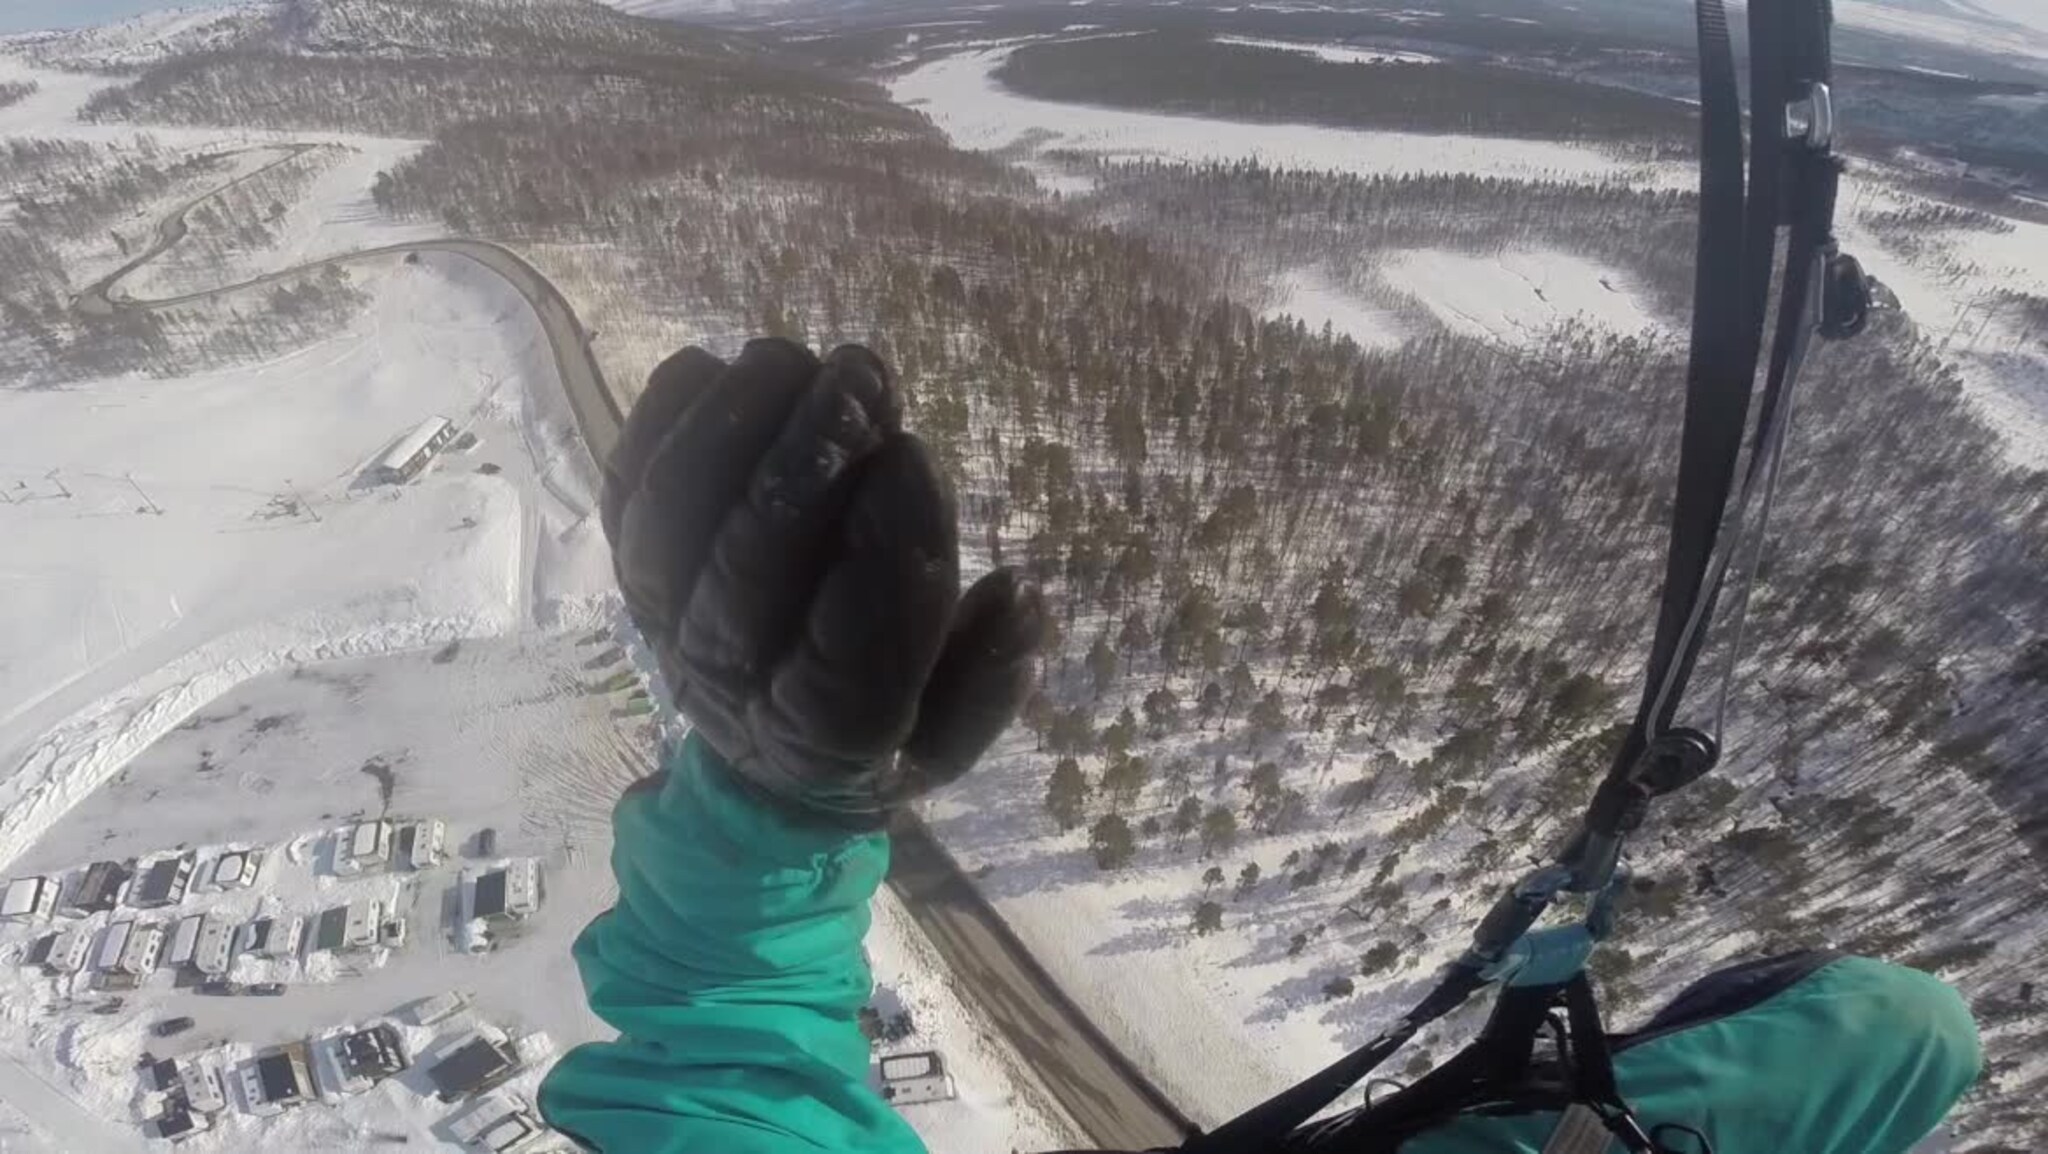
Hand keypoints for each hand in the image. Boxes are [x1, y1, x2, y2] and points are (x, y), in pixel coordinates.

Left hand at [603, 338, 1041, 826]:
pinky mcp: (630, 568)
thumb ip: (987, 679)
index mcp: (825, 737)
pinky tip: (714, 369)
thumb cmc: (880, 735)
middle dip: (808, 459)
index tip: (917, 456)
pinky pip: (625, 490)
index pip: (854, 647)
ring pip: (673, 520)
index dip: (887, 545)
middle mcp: (731, 680)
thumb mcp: (951, 739)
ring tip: (791, 359)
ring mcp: (667, 619)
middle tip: (863, 378)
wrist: (762, 763)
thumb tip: (1022, 598)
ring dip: (729, 426)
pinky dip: (660, 423)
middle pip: (752, 568)